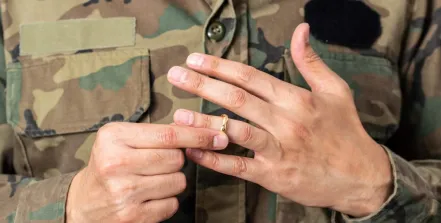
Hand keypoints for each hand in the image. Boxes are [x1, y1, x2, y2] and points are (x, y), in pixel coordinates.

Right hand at [66, 122, 227, 222]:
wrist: (84, 203)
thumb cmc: (110, 164)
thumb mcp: (123, 139)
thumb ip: (158, 133)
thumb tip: (203, 130)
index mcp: (114, 137)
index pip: (169, 135)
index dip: (199, 135)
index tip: (219, 135)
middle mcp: (116, 163)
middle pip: (177, 159)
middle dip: (177, 160)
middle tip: (158, 162)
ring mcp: (124, 193)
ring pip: (178, 181)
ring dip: (172, 181)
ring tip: (150, 180)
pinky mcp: (133, 216)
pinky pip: (172, 204)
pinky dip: (167, 200)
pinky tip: (148, 196)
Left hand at [167, 23, 392, 216]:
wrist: (361, 177)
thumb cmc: (346, 132)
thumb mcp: (336, 91)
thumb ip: (311, 61)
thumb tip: (301, 30)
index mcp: (297, 99)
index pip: (250, 77)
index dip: (220, 66)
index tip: (196, 59)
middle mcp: (285, 122)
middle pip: (237, 99)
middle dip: (203, 85)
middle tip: (176, 76)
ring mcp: (278, 149)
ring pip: (235, 131)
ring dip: (204, 122)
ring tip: (179, 114)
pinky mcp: (273, 175)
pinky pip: (238, 166)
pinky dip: (214, 158)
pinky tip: (195, 151)